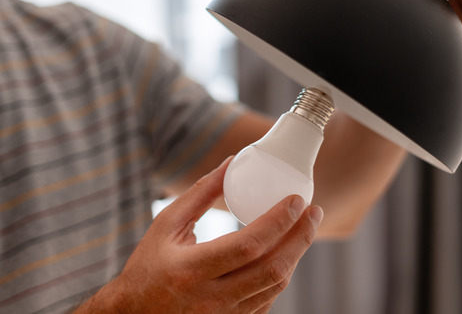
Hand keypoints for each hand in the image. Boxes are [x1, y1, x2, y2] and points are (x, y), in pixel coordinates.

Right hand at [76, 158, 322, 313]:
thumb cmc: (147, 267)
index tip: (296, 200)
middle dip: (300, 237)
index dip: (279, 221)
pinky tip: (285, 253)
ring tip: (304, 229)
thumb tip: (231, 163)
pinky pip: (266, 299)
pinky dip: (279, 274)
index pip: (249, 244)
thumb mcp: (166, 225)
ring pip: (274, 286)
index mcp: (192, 269)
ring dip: (295, 255)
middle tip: (314, 212)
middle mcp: (211, 298)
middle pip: (272, 269)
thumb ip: (200, 194)